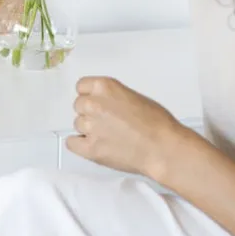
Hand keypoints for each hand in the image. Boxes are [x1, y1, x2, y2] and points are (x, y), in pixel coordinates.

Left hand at [65, 76, 189, 182]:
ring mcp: (90, 127)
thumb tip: (104, 104)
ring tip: (108, 137)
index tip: (99, 103)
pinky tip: (93, 146)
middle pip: (79, 106)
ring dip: (89, 129)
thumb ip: (112, 97)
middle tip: (107, 122)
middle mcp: (93, 103)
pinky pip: (72, 144)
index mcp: (104, 86)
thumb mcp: (133, 96)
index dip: (90, 95)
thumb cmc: (156, 121)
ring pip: (78, 124)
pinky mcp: (90, 149)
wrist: (163, 148)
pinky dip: (80, 145)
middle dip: (90, 112)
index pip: (81, 86)